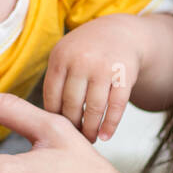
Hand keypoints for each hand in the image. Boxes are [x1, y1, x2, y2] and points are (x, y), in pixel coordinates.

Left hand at [43, 15, 141, 142]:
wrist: (121, 33)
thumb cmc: (87, 51)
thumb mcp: (65, 55)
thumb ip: (56, 80)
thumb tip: (47, 118)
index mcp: (60, 57)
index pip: (51, 96)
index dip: (54, 117)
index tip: (56, 130)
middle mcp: (81, 61)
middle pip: (71, 104)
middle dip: (72, 126)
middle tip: (73, 139)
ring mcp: (104, 68)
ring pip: (94, 108)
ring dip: (91, 129)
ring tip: (89, 139)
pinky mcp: (124, 75)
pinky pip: (116, 106)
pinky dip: (110, 125)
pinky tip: (106, 136)